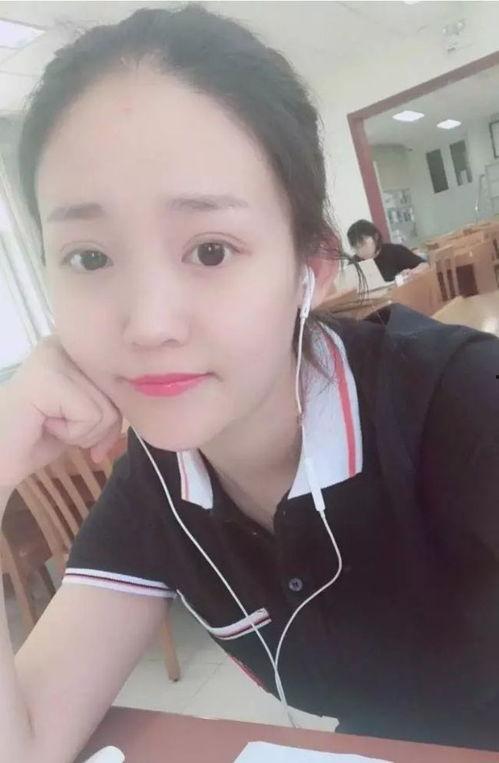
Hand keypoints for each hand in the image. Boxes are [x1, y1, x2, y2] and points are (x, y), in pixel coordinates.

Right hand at [0, 336, 121, 500]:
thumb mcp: (88, 413)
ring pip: (106, 408)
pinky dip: (71, 434)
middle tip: (64, 430)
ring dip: (82, 432)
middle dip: (99, 427)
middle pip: (117, 394)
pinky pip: (90, 416)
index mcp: (77, 346)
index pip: (123, 381)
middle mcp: (65, 343)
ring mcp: (54, 357)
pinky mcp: (48, 377)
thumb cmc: (41, 435)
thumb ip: (114, 402)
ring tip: (51, 424)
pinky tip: (45, 425)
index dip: (111, 416)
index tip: (90, 436)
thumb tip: (156, 400)